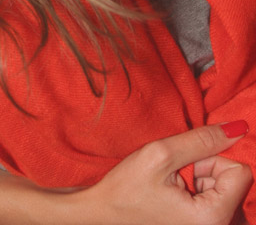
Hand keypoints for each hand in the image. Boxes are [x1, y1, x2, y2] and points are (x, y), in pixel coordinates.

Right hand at [83, 123, 251, 224]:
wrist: (103, 215)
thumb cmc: (126, 189)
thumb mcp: (161, 155)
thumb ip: (201, 140)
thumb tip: (239, 128)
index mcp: (212, 218)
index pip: (240, 172)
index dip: (212, 158)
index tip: (187, 166)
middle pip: (234, 180)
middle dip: (207, 169)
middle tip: (176, 176)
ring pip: (225, 186)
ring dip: (201, 178)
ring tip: (172, 185)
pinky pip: (216, 198)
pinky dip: (198, 188)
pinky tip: (175, 193)